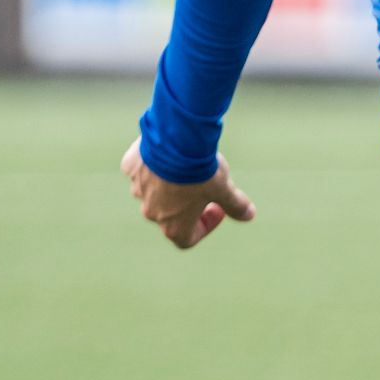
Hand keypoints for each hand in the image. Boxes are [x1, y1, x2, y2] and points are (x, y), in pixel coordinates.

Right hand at [121, 139, 256, 249]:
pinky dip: (155, 163)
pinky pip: (142, 169)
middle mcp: (151, 212)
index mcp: (173, 225)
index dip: (206, 226)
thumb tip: (248, 215)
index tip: (219, 208)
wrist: (177, 140)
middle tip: (207, 183)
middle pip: (171, 214)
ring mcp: (138, 189)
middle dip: (190, 202)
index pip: (188, 239)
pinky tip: (172, 149)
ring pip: (155, 190)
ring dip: (172, 182)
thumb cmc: (202, 171)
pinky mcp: (130, 169)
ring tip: (190, 163)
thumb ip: (235, 205)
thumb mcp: (223, 189)